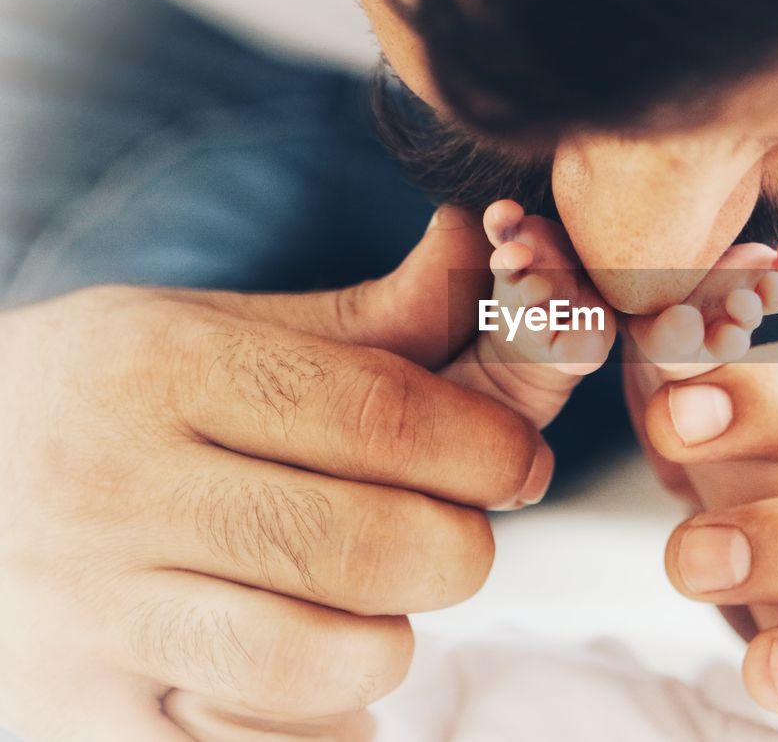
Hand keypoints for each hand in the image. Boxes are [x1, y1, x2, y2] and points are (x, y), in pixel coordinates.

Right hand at [0, 208, 551, 740]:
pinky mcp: (89, 717)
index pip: (378, 414)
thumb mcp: (210, 329)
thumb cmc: (106, 400)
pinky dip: (321, 720)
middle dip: (460, 548)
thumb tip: (480, 250)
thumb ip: (367, 318)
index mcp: (160, 369)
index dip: (486, 445)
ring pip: (326, 663)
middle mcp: (117, 490)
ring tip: (368, 602)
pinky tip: (305, 667)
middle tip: (457, 534)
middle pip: (371, 548)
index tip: (520, 462)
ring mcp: (93, 618)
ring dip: (389, 638)